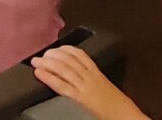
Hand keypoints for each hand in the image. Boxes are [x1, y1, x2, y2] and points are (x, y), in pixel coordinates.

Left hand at [31, 46, 148, 119]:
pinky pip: (62, 85)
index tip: (57, 48)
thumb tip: (81, 78)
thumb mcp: (106, 87)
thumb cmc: (117, 105)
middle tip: (41, 54)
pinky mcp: (79, 98)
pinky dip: (49, 77)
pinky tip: (40, 74)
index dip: (66, 49)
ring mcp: (84, 86)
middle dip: (53, 55)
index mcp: (96, 72)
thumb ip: (94, 80)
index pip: (80, 54)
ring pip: (63, 69)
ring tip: (36, 61)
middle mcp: (89, 76)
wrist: (124, 115)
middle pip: (68, 59)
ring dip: (47, 63)